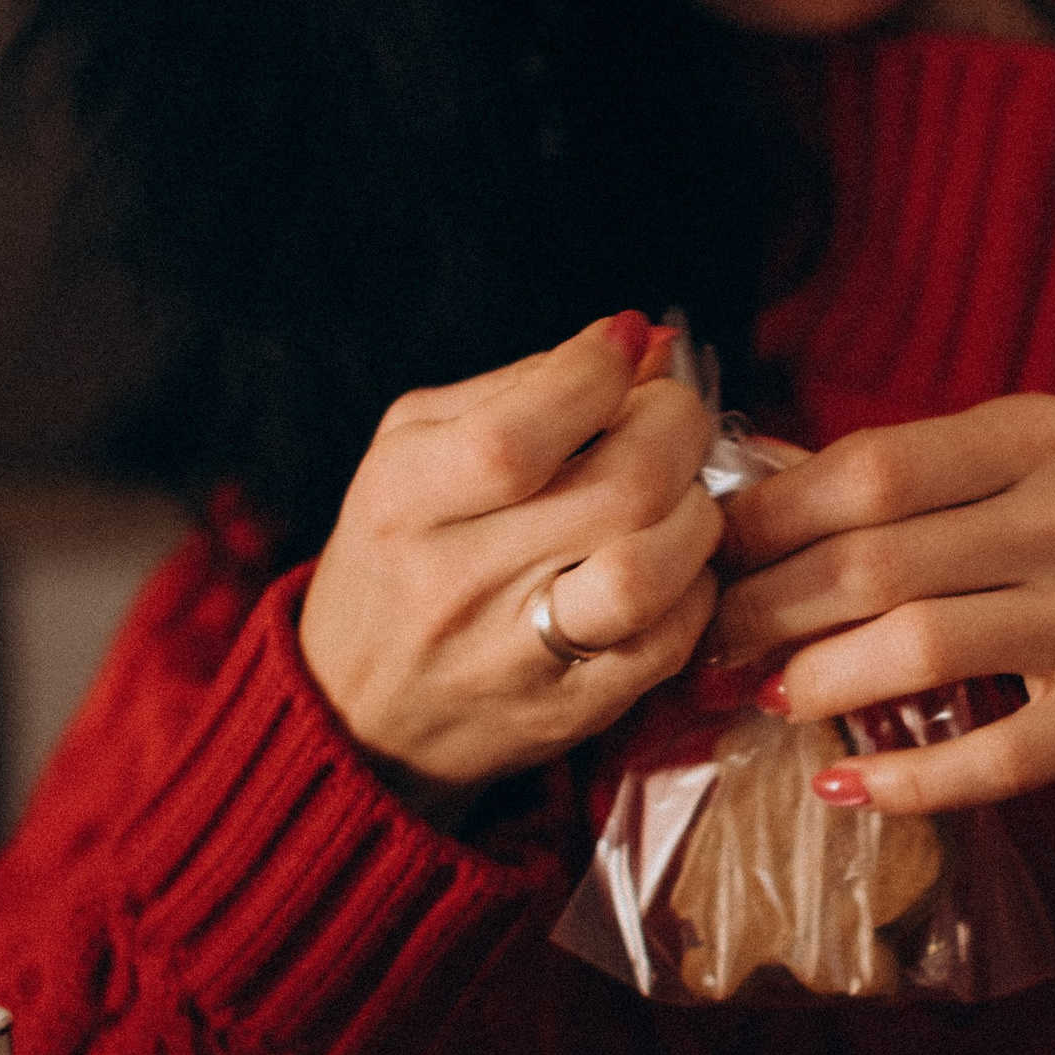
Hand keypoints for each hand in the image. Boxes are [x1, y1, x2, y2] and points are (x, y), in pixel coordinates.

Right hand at [300, 316, 722, 796]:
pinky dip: (694, 586)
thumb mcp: (417, 449)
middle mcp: (455, 580)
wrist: (358, 716)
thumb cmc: (401, 555)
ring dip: (696, 515)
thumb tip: (642, 338)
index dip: (599, 375)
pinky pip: (671, 640)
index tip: (625, 348)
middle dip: (677, 429)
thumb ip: (526, 385)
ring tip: (678, 497)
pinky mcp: (570, 711)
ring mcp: (516, 656)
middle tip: (672, 419)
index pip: (520, 434)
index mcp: (404, 498)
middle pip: (620, 490)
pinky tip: (671, 564)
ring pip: (652, 574)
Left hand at [707, 397, 1054, 811]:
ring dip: (822, 679)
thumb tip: (744, 505)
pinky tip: (838, 784)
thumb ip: (899, 476)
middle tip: (716, 637)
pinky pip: (994, 758)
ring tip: (768, 695)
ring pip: (924, 649)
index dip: (772, 516)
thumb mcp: (1007, 462)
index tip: (712, 551)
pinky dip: (905, 781)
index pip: (873, 469)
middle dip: (771, 606)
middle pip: (881, 563)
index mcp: (1040, 437)